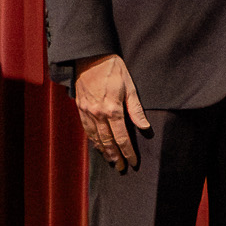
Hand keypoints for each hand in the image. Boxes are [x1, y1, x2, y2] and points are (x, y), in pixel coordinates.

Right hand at [75, 53, 149, 169]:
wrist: (90, 58)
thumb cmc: (115, 70)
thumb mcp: (130, 87)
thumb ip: (136, 110)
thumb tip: (145, 128)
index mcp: (113, 110)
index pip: (122, 138)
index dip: (128, 152)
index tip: (132, 162)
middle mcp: (98, 114)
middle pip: (108, 141)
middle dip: (115, 156)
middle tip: (120, 168)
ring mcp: (87, 112)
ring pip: (95, 137)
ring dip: (103, 151)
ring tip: (110, 160)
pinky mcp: (80, 108)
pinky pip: (86, 128)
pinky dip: (92, 139)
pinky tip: (97, 145)